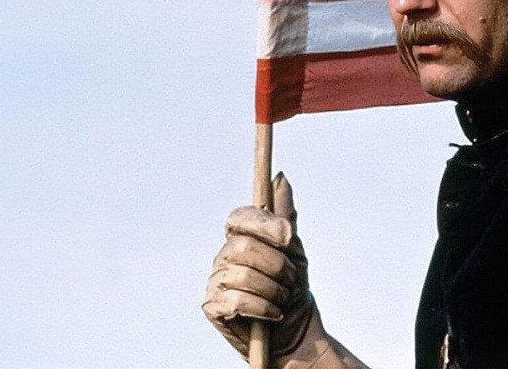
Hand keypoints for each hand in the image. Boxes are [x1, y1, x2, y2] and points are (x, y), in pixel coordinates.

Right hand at [202, 172, 320, 363]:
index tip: (288, 236)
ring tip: (281, 299)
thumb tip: (280, 177)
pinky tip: (271, 314)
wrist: (294, 329)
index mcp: (240, 238)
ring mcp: (215, 281)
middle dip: (276, 265)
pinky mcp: (213, 307)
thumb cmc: (292, 287)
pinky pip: (237, 300)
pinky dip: (263, 308)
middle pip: (244, 247)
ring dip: (273, 290)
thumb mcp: (294, 249)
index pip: (238, 217)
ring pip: (243, 276)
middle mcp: (223, 256)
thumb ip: (285, 215)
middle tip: (289, 279)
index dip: (262, 224)